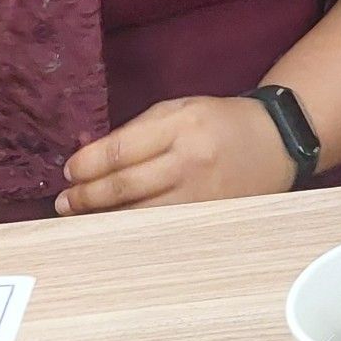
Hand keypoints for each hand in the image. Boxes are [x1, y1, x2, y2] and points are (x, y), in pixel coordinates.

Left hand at [57, 96, 295, 215]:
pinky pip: (157, 229)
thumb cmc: (221, 121)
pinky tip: (111, 229)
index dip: (86, 164)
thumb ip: (137, 130)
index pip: (120, 150)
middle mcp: (190, 162)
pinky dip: (129, 231)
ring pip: (135, 216)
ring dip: (100, 219)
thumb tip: (87, 154)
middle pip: (123, 187)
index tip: (68, 171)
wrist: (276, 143)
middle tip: (64, 201)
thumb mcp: (181, 109)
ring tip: (78, 216)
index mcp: (184, 125)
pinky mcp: (205, 221)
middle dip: (85, 196)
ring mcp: (199, 197)